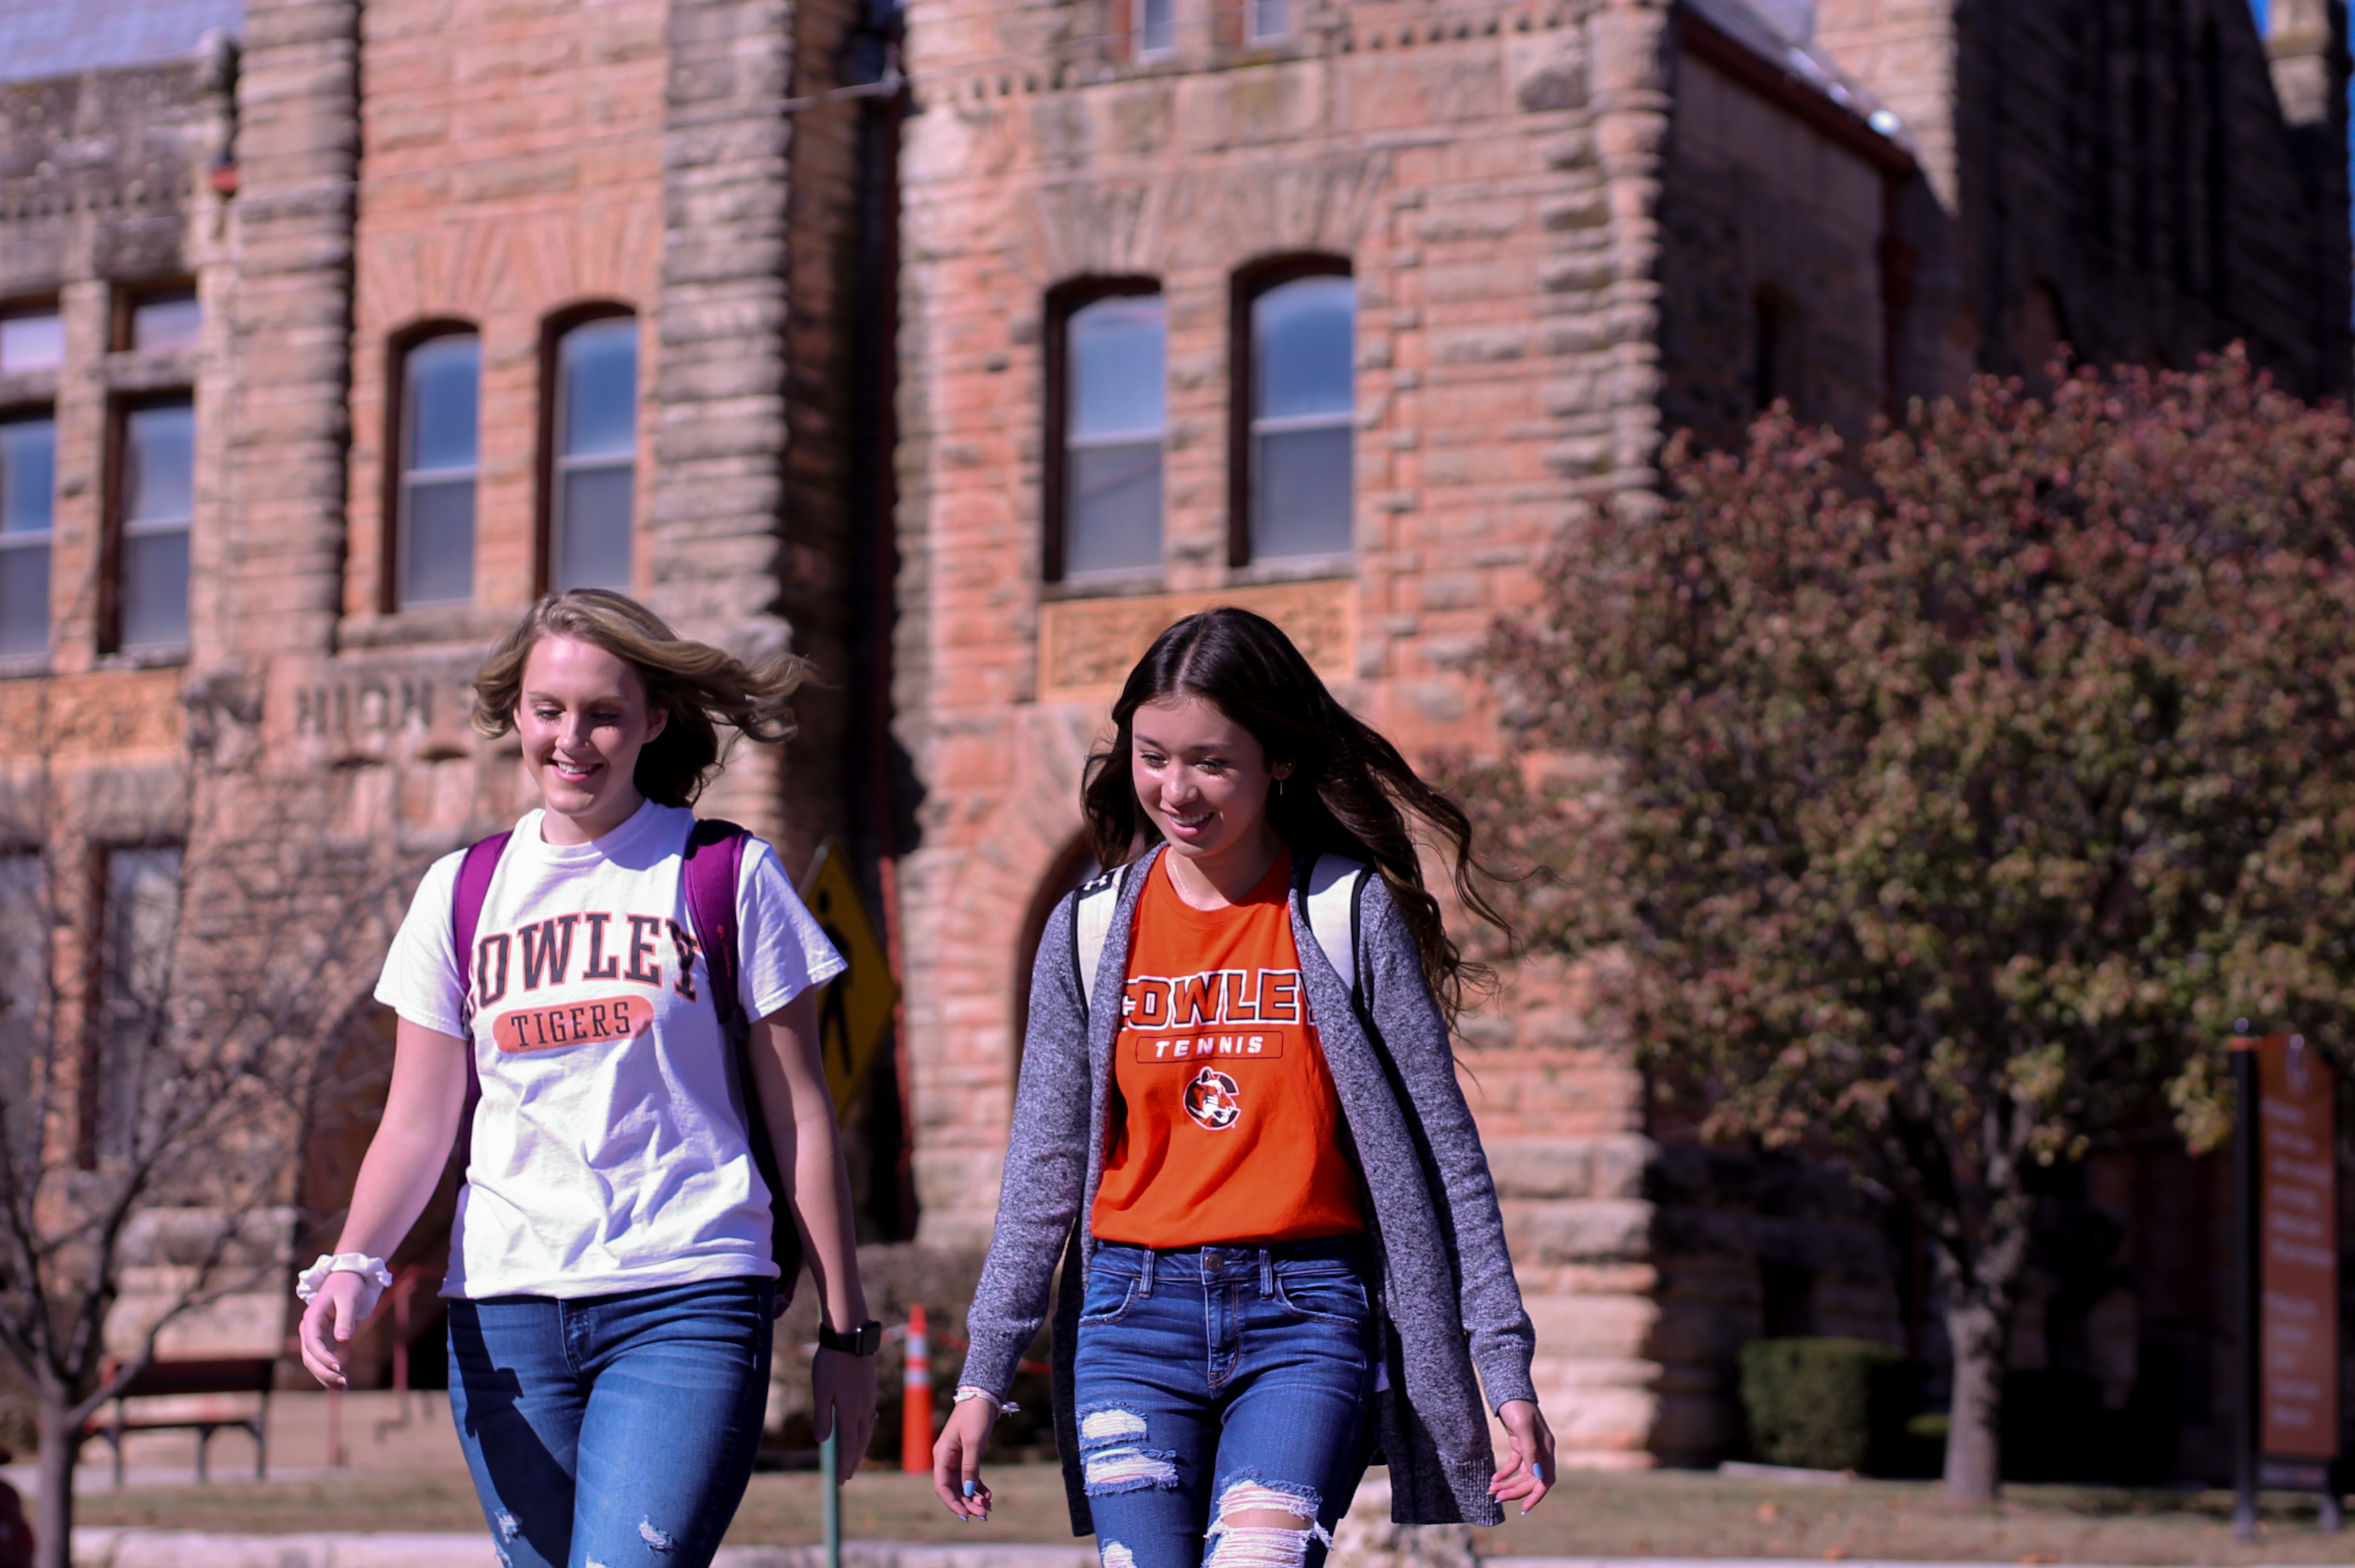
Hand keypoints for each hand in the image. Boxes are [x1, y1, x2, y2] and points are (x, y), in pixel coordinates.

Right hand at [297, 1272, 372, 1388]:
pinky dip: (329, 1370)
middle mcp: (309, 1329)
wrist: (348, 1277)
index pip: (313, 1343)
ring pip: (314, 1361)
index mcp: (312, 1318)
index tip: (338, 1367)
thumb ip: (345, 1319)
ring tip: (344, 1386)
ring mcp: (314, 1335)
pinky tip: (341, 1381)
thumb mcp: (349, 1299)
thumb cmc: (349, 1285)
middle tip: (343, 1382)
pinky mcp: (323, 1340)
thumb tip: (343, 1340)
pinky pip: (322, 1359)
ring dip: (326, 1375)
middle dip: (324, 1371)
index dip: (324, 1357)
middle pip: (310, 1356)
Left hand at [811, 1347, 877, 1480]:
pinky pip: (870, 1418)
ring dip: (860, 1447)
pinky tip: (860, 1429)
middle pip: (861, 1442)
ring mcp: (869, 1398)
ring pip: (867, 1430)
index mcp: (851, 1411)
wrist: (851, 1336)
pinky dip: (865, 1431)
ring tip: (854, 1458)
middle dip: (853, 1461)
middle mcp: (864, 1408)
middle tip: (846, 1476)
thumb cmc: (831, 1362)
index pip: (848, 1446)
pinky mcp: (870, 1389)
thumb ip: (822, 1416)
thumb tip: (823, 1440)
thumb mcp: (821, 1389)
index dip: (844, 1464)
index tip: (840, 1481)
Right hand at [932, 1394, 997, 1520]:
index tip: (966, 1515)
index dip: (953, 1503)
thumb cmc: (975, 1415)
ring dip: (973, 1498)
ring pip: (962, 1485)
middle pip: (953, 1489)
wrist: (982, 1396)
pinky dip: (978, 1488)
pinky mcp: (966, 1457)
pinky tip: (989, 1496)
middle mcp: (946, 1459)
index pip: (942, 1486)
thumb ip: (970, 1467)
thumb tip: (969, 1491)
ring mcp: (956, 1459)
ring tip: (988, 1507)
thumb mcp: (973, 1442)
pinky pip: (970, 1478)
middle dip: (967, 1503)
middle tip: (984, 1514)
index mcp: (941, 1455)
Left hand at [1490, 1398, 1554, 1514]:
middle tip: (1497, 1499)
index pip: (1546, 1479)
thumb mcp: (1523, 1427)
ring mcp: (1530, 1449)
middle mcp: (1541, 1451)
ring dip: (1508, 1484)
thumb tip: (1536, 1474)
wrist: (1508, 1390)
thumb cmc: (1518, 1406)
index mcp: (1546, 1449)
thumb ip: (1530, 1450)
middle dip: (1515, 1491)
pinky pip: (1514, 1465)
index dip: (1536, 1495)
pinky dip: (1505, 1473)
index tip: (1523, 1507)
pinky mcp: (1519, 1445)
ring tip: (1492, 1491)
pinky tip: (1494, 1478)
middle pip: (1531, 1480)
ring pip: (1522, 1475)